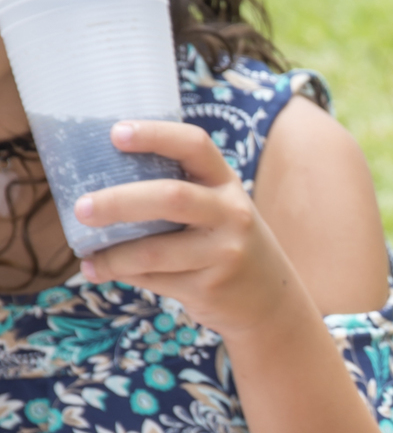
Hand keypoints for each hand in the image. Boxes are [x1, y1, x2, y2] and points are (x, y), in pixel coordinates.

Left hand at [73, 121, 297, 341]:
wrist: (270, 300)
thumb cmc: (225, 242)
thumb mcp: (217, 208)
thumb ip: (178, 191)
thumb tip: (98, 181)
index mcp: (225, 182)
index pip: (195, 145)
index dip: (156, 135)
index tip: (116, 133)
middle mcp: (231, 214)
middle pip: (171, 198)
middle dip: (119, 201)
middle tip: (81, 208)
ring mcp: (223, 253)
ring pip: (154, 251)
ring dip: (113, 253)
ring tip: (85, 251)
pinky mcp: (210, 288)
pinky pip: (155, 280)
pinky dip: (122, 273)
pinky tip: (100, 270)